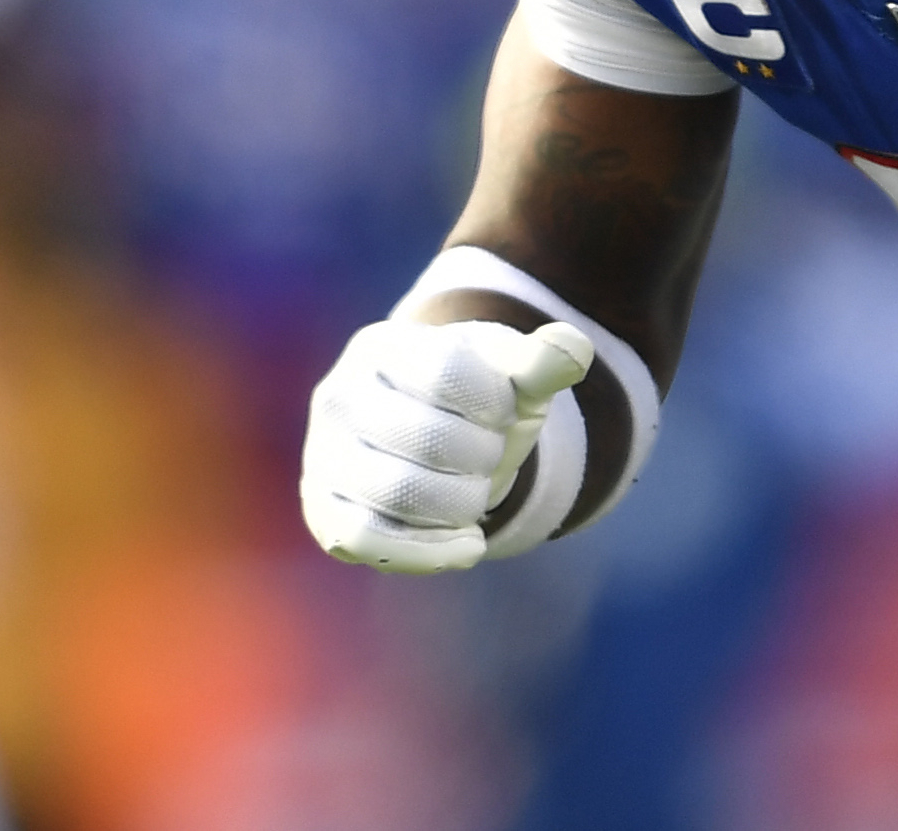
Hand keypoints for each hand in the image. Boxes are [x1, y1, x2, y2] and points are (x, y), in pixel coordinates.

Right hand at [300, 318, 592, 572]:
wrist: (430, 441)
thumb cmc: (473, 402)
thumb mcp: (509, 376)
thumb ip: (542, 362)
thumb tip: (574, 349)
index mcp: (382, 347)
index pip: (446, 373)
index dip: (495, 402)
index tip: (504, 409)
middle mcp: (338, 396)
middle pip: (426, 438)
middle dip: (483, 457)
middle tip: (491, 456)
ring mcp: (323, 456)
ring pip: (398, 493)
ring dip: (462, 504)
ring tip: (478, 496)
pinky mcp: (324, 512)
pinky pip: (367, 542)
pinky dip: (430, 551)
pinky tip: (470, 545)